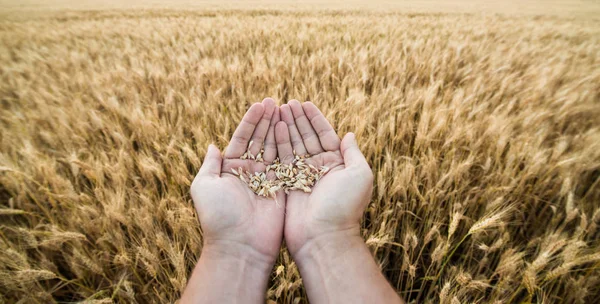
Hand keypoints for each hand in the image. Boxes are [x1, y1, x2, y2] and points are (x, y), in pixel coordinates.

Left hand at [190, 98, 283, 264]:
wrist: (240, 245)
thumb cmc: (219, 217)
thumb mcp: (204, 186)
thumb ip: (209, 165)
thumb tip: (212, 146)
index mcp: (230, 169)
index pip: (242, 138)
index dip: (251, 121)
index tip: (260, 104)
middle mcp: (249, 172)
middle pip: (259, 140)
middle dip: (267, 120)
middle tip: (275, 101)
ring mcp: (267, 180)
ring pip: (273, 148)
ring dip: (278, 129)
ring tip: (285, 109)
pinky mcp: (282, 189)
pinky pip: (286, 164)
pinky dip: (288, 147)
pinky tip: (291, 131)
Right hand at [275, 100, 373, 256]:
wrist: (324, 237)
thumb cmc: (344, 206)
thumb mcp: (359, 176)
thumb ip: (353, 154)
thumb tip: (349, 134)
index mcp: (336, 164)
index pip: (325, 135)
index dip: (315, 119)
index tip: (305, 103)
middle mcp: (319, 168)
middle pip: (307, 137)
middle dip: (297, 119)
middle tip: (287, 103)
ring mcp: (302, 176)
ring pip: (293, 145)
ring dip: (286, 127)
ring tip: (278, 110)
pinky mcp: (287, 184)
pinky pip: (282, 159)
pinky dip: (278, 143)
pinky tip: (274, 129)